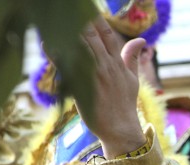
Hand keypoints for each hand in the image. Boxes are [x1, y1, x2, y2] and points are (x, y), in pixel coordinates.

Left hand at [60, 16, 146, 158]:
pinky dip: (57, 55)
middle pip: (91, 36)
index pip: (108, 35)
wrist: (120, 129)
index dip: (98, 20)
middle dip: (80, 21)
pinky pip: (68, 68)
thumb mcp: (133, 79)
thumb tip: (141, 40)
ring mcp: (94, 76)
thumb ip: (132, 58)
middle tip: (69, 10)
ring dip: (68, 33)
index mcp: (118, 64)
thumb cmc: (124, 104)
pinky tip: (48, 44)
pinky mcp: (82, 88)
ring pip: (80, 48)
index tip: (88, 8)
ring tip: (58, 20)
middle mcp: (106, 66)